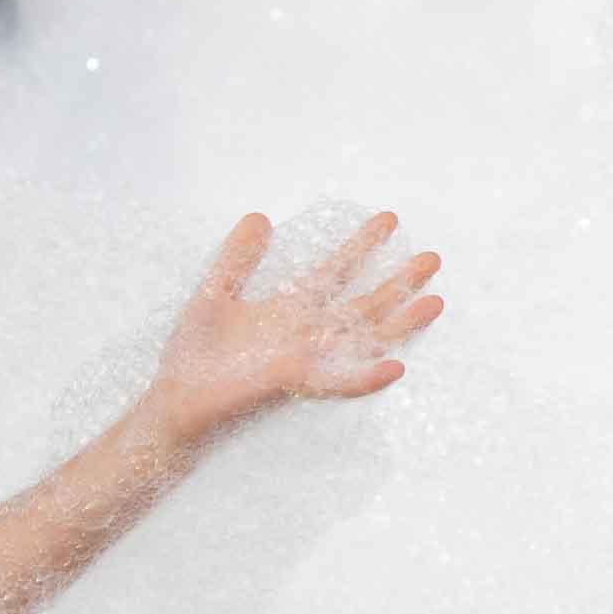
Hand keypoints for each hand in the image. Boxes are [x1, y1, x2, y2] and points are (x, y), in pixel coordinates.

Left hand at [146, 211, 444, 442]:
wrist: (176, 397)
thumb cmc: (195, 353)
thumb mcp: (214, 294)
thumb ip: (237, 258)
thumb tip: (260, 216)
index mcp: (289, 309)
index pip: (334, 272)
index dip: (361, 246)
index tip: (388, 219)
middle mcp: (306, 333)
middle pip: (362, 303)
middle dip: (397, 281)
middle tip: (432, 257)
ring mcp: (305, 358)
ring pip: (362, 338)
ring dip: (399, 323)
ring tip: (436, 302)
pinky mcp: (292, 382)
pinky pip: (337, 382)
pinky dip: (364, 377)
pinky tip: (395, 367)